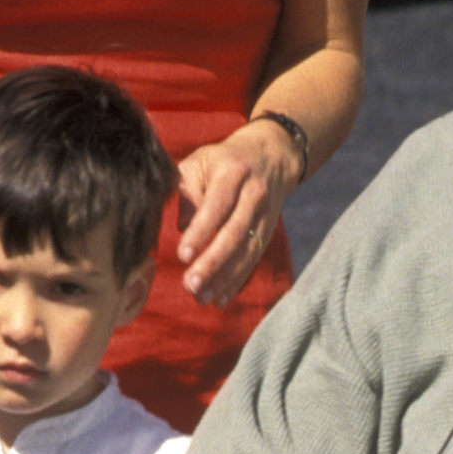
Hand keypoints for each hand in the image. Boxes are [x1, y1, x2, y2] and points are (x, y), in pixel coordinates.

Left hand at [174, 118, 302, 307]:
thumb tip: (182, 227)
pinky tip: (220, 298)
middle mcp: (254, 194)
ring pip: (247, 251)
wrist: (270, 155)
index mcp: (233, 173)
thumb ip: (187, 191)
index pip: (217, 206)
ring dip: (224, 278)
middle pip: (235, 233)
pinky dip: (237, 281)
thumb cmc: (223, 160)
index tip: (183, 255)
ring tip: (202, 297)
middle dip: (213, 262)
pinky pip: (253, 259)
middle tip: (191, 284)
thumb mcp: (199, 162)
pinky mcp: (268, 232)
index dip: (201, 231)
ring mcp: (265, 215)